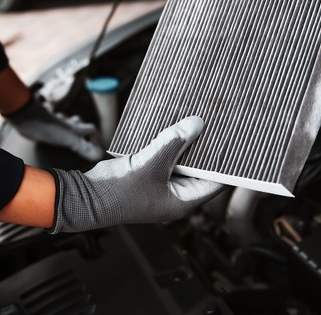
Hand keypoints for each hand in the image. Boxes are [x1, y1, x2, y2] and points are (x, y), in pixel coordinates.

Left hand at [6, 97, 104, 160]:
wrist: (27, 118)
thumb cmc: (49, 128)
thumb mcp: (69, 140)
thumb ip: (83, 148)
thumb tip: (99, 155)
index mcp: (76, 128)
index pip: (92, 131)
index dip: (96, 139)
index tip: (98, 150)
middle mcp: (69, 124)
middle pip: (82, 127)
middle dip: (85, 135)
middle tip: (85, 146)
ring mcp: (58, 124)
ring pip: (69, 126)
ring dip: (72, 132)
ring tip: (72, 143)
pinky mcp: (47, 126)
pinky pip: (56, 129)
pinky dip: (58, 134)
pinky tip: (55, 140)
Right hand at [49, 116, 225, 232]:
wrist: (87, 197)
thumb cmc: (119, 192)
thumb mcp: (152, 163)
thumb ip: (174, 142)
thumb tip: (197, 124)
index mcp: (184, 201)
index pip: (216, 180)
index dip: (226, 162)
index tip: (234, 141)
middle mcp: (175, 194)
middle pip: (199, 168)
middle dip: (204, 148)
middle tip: (215, 125)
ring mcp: (161, 185)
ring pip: (181, 160)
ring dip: (184, 143)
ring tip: (195, 120)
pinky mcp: (148, 175)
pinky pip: (164, 157)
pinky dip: (168, 143)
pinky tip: (172, 125)